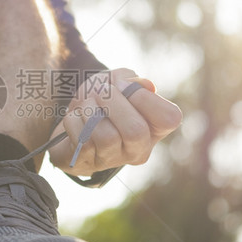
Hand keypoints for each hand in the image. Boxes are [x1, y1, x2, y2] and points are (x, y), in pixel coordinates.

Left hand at [48, 68, 181, 176]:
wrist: (73, 123)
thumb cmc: (101, 101)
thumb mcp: (115, 82)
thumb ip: (129, 79)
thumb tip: (145, 85)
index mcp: (155, 128)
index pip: (169, 118)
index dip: (143, 97)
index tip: (123, 85)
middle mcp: (138, 148)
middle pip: (135, 130)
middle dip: (113, 102)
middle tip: (100, 92)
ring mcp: (113, 159)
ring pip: (106, 137)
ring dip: (90, 110)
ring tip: (86, 103)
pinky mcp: (87, 161)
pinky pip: (82, 139)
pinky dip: (74, 119)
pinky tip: (76, 117)